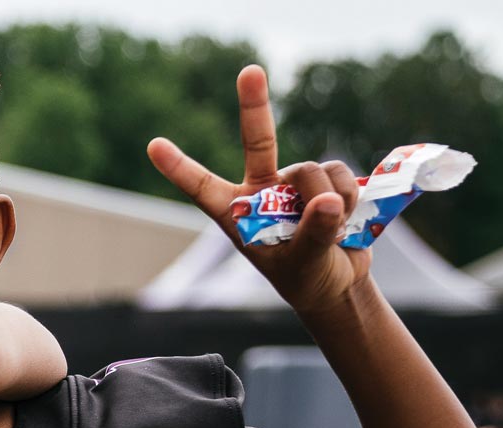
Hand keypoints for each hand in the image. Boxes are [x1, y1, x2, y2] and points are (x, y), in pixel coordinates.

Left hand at [147, 65, 370, 314]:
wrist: (338, 281)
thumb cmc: (305, 278)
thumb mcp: (303, 264)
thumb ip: (313, 234)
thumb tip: (327, 201)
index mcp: (238, 214)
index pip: (203, 188)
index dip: (180, 167)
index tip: (153, 145)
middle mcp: (263, 191)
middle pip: (258, 142)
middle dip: (255, 106)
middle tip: (249, 72)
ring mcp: (295, 183)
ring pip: (311, 170)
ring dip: (329, 199)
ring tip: (331, 232)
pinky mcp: (327, 180)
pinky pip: (340, 173)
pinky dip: (349, 195)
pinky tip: (348, 218)